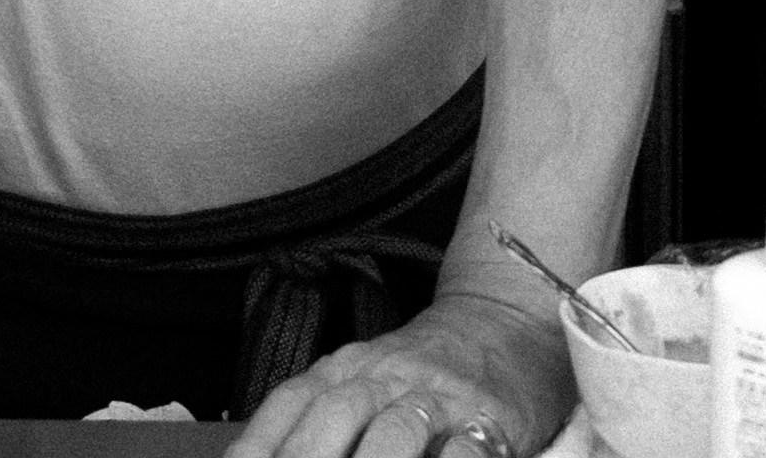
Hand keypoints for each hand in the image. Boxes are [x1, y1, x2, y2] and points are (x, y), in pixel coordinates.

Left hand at [224, 290, 572, 457]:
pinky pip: (462, 451)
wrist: (506, 320)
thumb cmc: (422, 369)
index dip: (259, 446)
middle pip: (333, 419)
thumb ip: (313, 417)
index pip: (289, 406)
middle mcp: (384, 378)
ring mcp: (438, 397)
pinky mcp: (491, 419)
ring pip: (394, 434)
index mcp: (344, 370)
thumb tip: (262, 452)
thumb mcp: (361, 380)